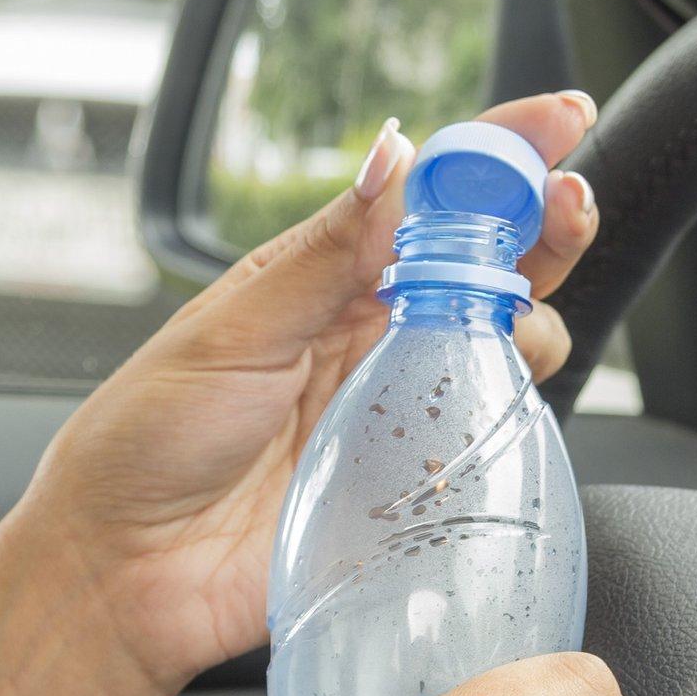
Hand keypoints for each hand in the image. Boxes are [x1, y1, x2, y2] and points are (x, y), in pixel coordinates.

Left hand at [16, 92, 601, 695]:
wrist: (124, 573)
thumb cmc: (146, 443)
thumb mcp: (229, 332)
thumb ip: (324, 253)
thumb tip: (394, 154)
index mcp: (323, 278)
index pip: (427, 196)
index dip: (497, 154)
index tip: (560, 122)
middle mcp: (369, 337)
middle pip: (488, 266)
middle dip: (545, 227)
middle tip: (571, 206)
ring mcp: (396, 410)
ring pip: (504, 349)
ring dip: (535, 324)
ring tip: (520, 328)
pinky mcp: (410, 486)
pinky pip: (487, 444)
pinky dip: (512, 421)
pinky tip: (499, 413)